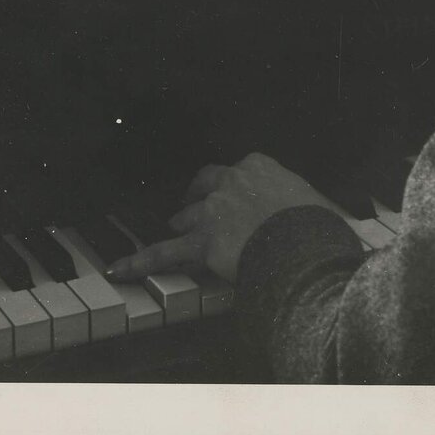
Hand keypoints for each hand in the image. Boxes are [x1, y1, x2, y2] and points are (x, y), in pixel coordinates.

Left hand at [106, 152, 337, 283]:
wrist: (302, 240)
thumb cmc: (315, 222)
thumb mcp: (313, 200)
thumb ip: (297, 201)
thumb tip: (313, 214)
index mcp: (258, 165)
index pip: (236, 171)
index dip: (230, 186)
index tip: (233, 194)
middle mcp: (230, 182)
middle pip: (203, 187)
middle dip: (195, 198)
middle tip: (191, 208)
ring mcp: (212, 211)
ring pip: (185, 218)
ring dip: (180, 228)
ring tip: (173, 237)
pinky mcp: (200, 242)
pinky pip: (163, 253)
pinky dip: (139, 261)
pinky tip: (120, 268)